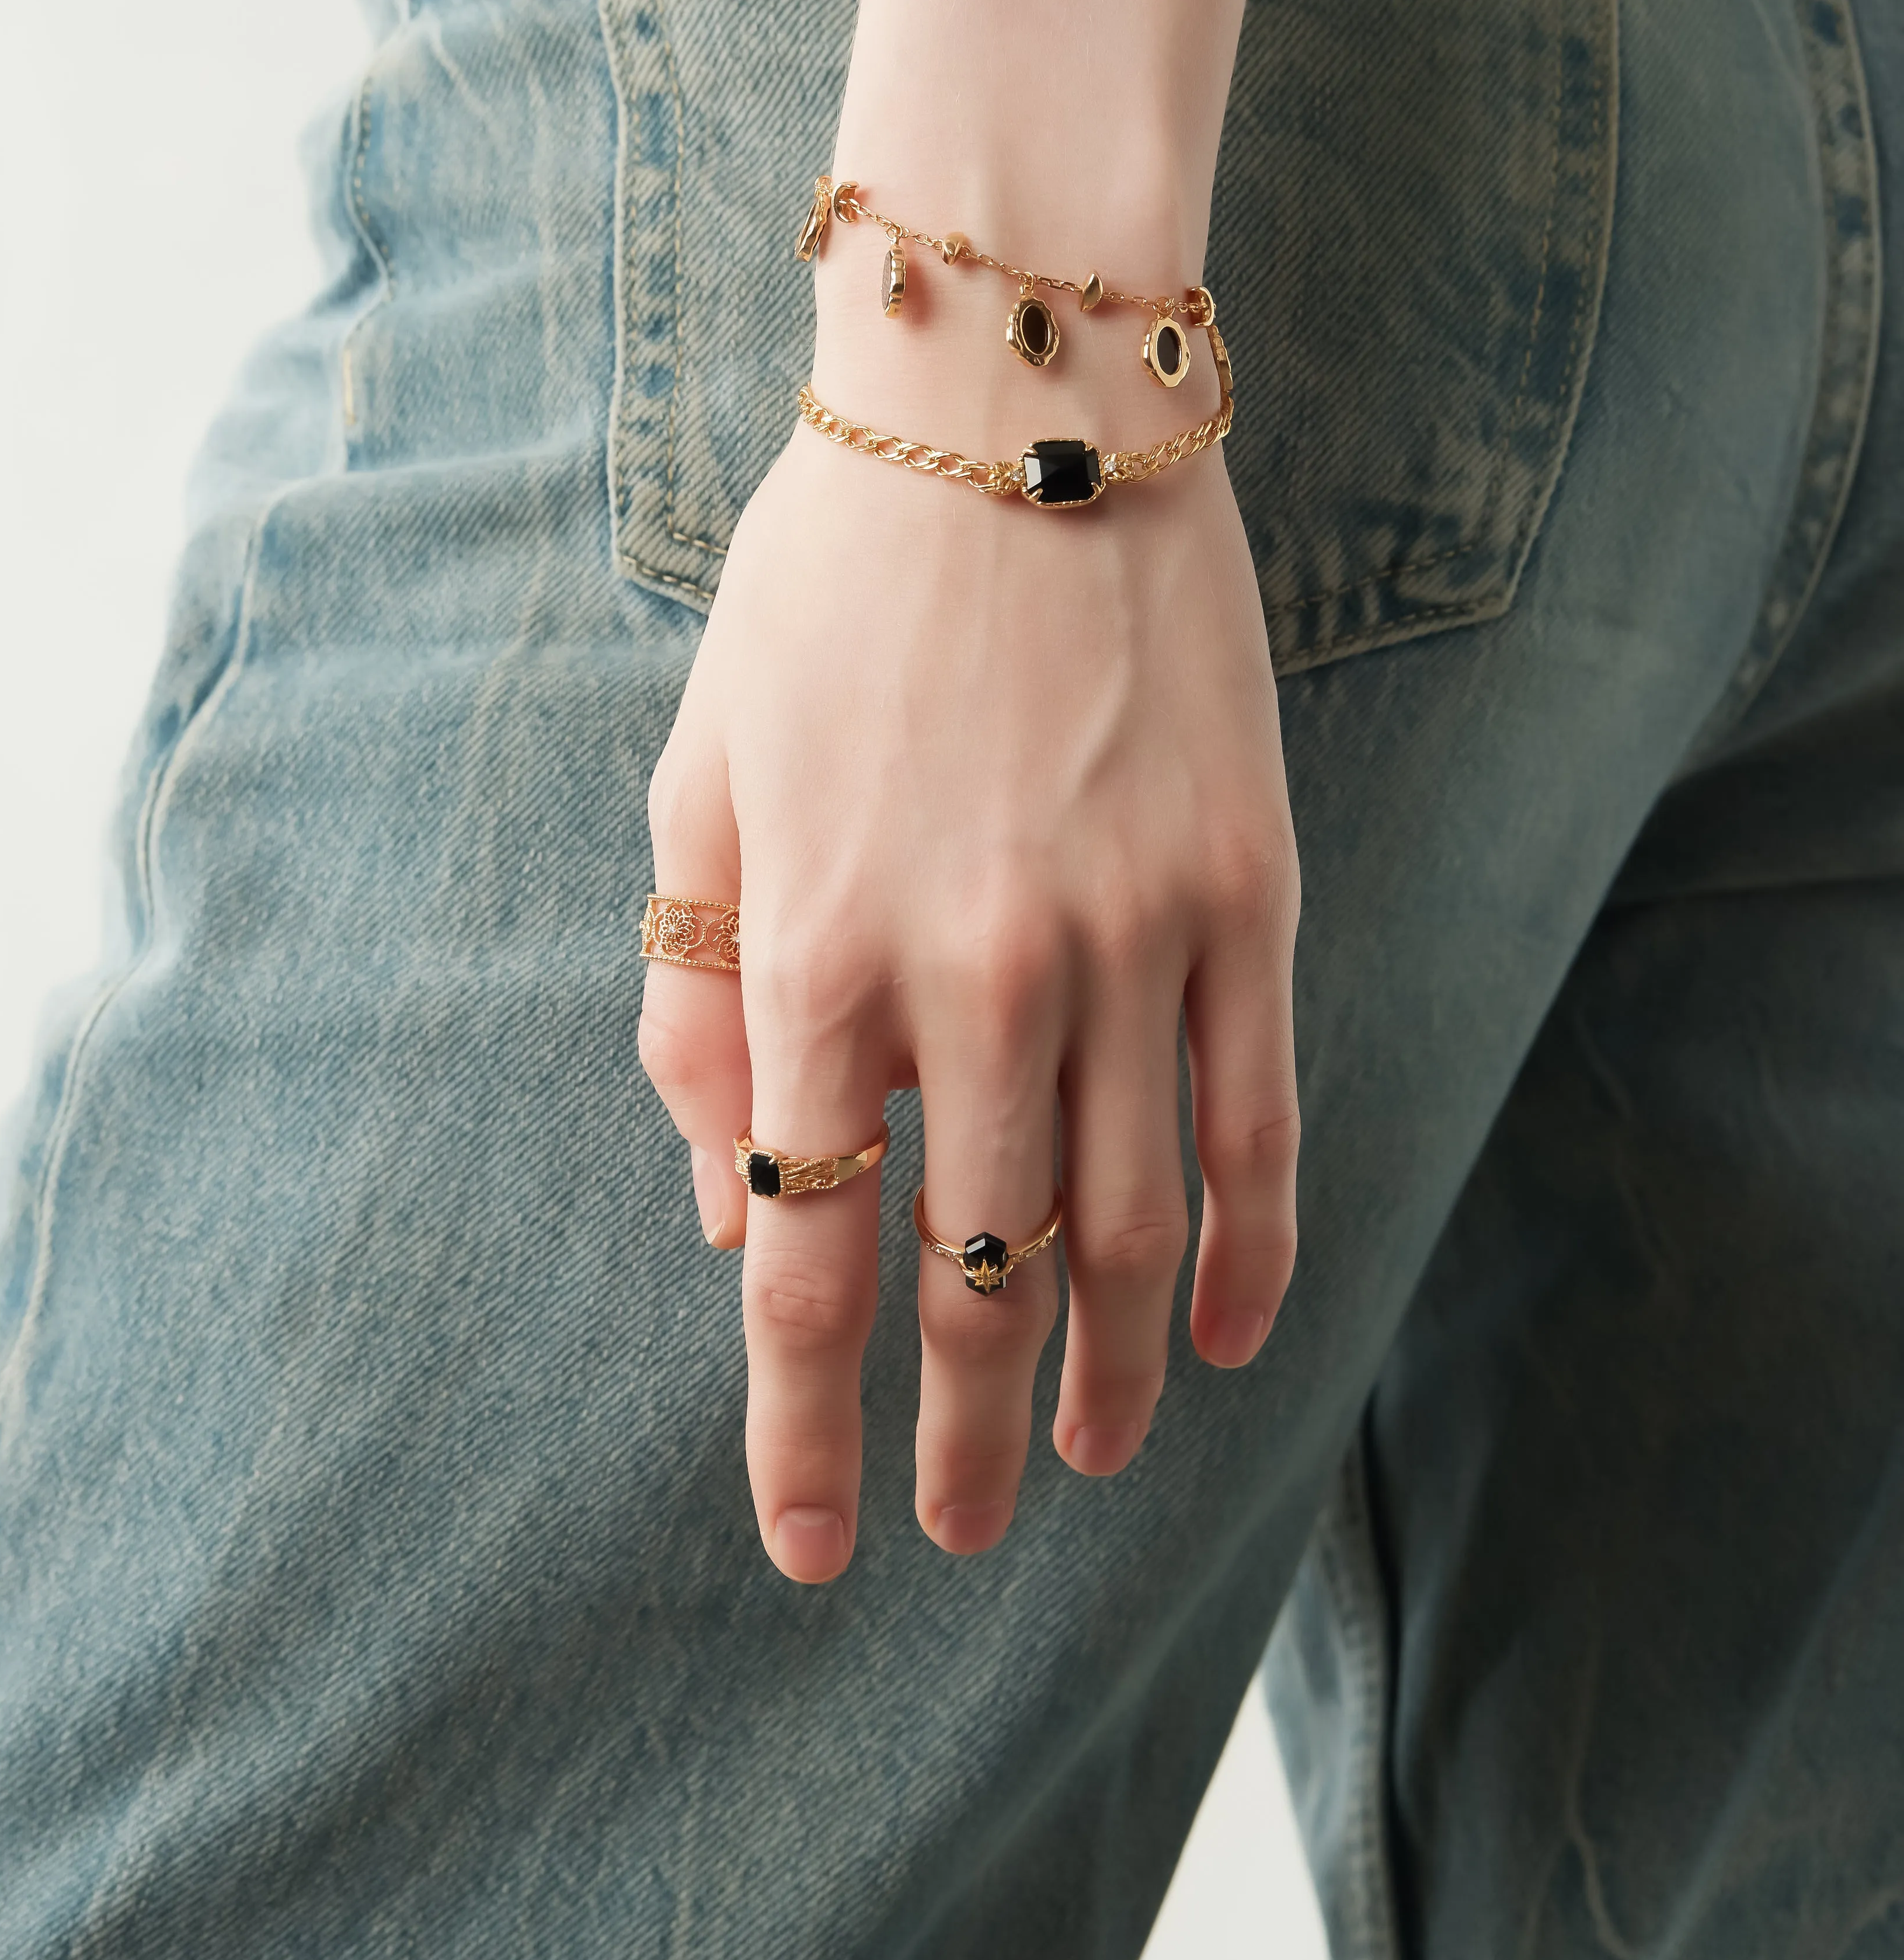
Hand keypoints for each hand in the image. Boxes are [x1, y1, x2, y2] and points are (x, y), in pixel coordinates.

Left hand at [638, 376, 1299, 1581]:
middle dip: (963, 1437)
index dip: (800, 1435)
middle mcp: (980, 975)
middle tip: (963, 1526)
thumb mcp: (701, 777)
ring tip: (1098, 1458)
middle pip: (976, 1280)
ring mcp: (1134, 939)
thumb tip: (729, 1207)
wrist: (1020, 413)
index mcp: (819, 952)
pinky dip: (1256, 1249)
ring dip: (1117, 1373)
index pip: (805, 1265)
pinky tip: (1240, 1333)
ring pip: (1136, 1230)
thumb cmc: (831, 591)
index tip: (812, 1546)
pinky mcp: (1248, 893)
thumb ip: (699, 1002)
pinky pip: (1261, 1118)